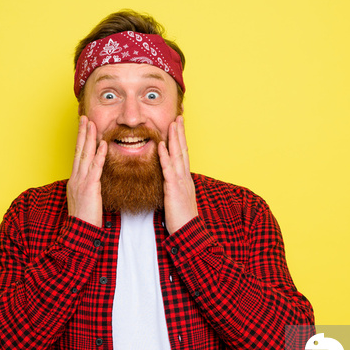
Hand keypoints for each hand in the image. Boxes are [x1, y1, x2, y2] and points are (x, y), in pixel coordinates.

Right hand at [66, 116, 106, 227]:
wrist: (79, 231)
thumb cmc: (84, 218)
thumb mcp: (85, 199)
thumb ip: (89, 186)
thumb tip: (94, 180)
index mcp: (74, 180)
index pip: (77, 156)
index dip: (80, 141)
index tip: (83, 128)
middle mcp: (76, 177)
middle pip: (79, 150)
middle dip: (82, 133)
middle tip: (84, 118)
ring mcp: (81, 181)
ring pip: (85, 155)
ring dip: (89, 138)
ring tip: (91, 123)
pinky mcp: (89, 187)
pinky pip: (95, 168)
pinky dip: (99, 154)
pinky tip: (103, 144)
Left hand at [158, 115, 197, 233]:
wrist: (188, 232)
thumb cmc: (181, 219)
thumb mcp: (177, 200)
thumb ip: (174, 189)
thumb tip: (169, 183)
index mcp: (185, 180)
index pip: (183, 156)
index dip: (181, 141)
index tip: (179, 128)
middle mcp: (184, 177)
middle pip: (183, 150)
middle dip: (180, 133)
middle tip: (178, 117)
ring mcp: (180, 182)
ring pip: (177, 155)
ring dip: (174, 138)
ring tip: (172, 123)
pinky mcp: (173, 189)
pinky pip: (168, 169)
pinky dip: (164, 156)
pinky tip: (160, 144)